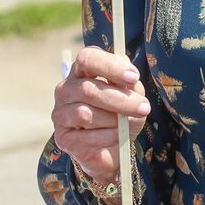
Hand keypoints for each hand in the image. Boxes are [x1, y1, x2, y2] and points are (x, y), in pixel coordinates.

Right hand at [52, 47, 150, 182]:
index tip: (133, 77)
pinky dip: (109, 137)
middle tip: (144, 108)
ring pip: (85, 114)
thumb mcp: (132, 95)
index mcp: (81, 71)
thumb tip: (130, 82)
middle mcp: (66, 90)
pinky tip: (117, 138)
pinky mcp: (63, 138)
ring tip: (127, 125)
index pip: (87, 58)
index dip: (110, 66)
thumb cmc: (122, 113)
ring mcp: (60, 114)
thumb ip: (130, 85)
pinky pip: (87, 137)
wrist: (114, 146)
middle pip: (87, 89)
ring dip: (114, 121)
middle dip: (120, 99)